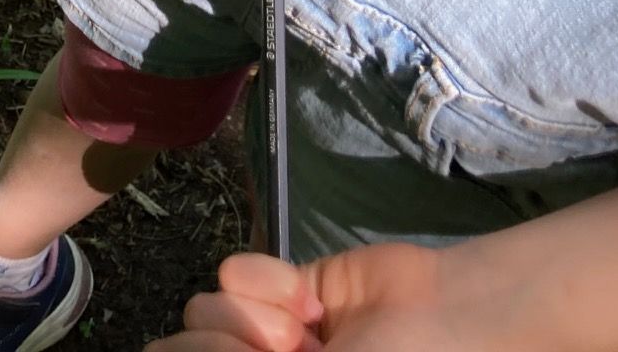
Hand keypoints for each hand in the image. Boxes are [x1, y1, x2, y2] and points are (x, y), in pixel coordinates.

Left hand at [145, 247, 510, 351]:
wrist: (446, 321)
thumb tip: (170, 349)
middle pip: (177, 350)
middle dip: (225, 347)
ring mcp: (265, 333)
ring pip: (202, 311)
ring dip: (252, 318)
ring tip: (304, 332)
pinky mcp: (280, 287)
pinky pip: (232, 273)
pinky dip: (268, 281)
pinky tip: (310, 300)